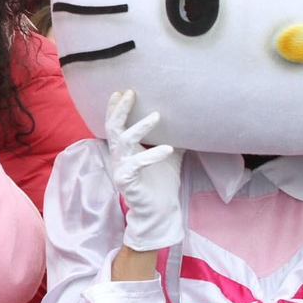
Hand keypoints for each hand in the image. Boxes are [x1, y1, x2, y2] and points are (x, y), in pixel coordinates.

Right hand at [105, 90, 182, 251]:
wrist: (162, 210)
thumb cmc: (163, 183)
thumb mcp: (170, 155)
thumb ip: (173, 138)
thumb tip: (189, 121)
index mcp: (125, 150)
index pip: (115, 125)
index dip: (115, 108)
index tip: (121, 91)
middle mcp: (118, 157)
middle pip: (113, 127)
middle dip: (120, 109)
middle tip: (130, 93)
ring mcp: (120, 168)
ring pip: (124, 141)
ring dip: (141, 127)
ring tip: (157, 115)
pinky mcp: (125, 180)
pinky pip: (137, 163)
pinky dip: (153, 154)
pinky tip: (169, 149)